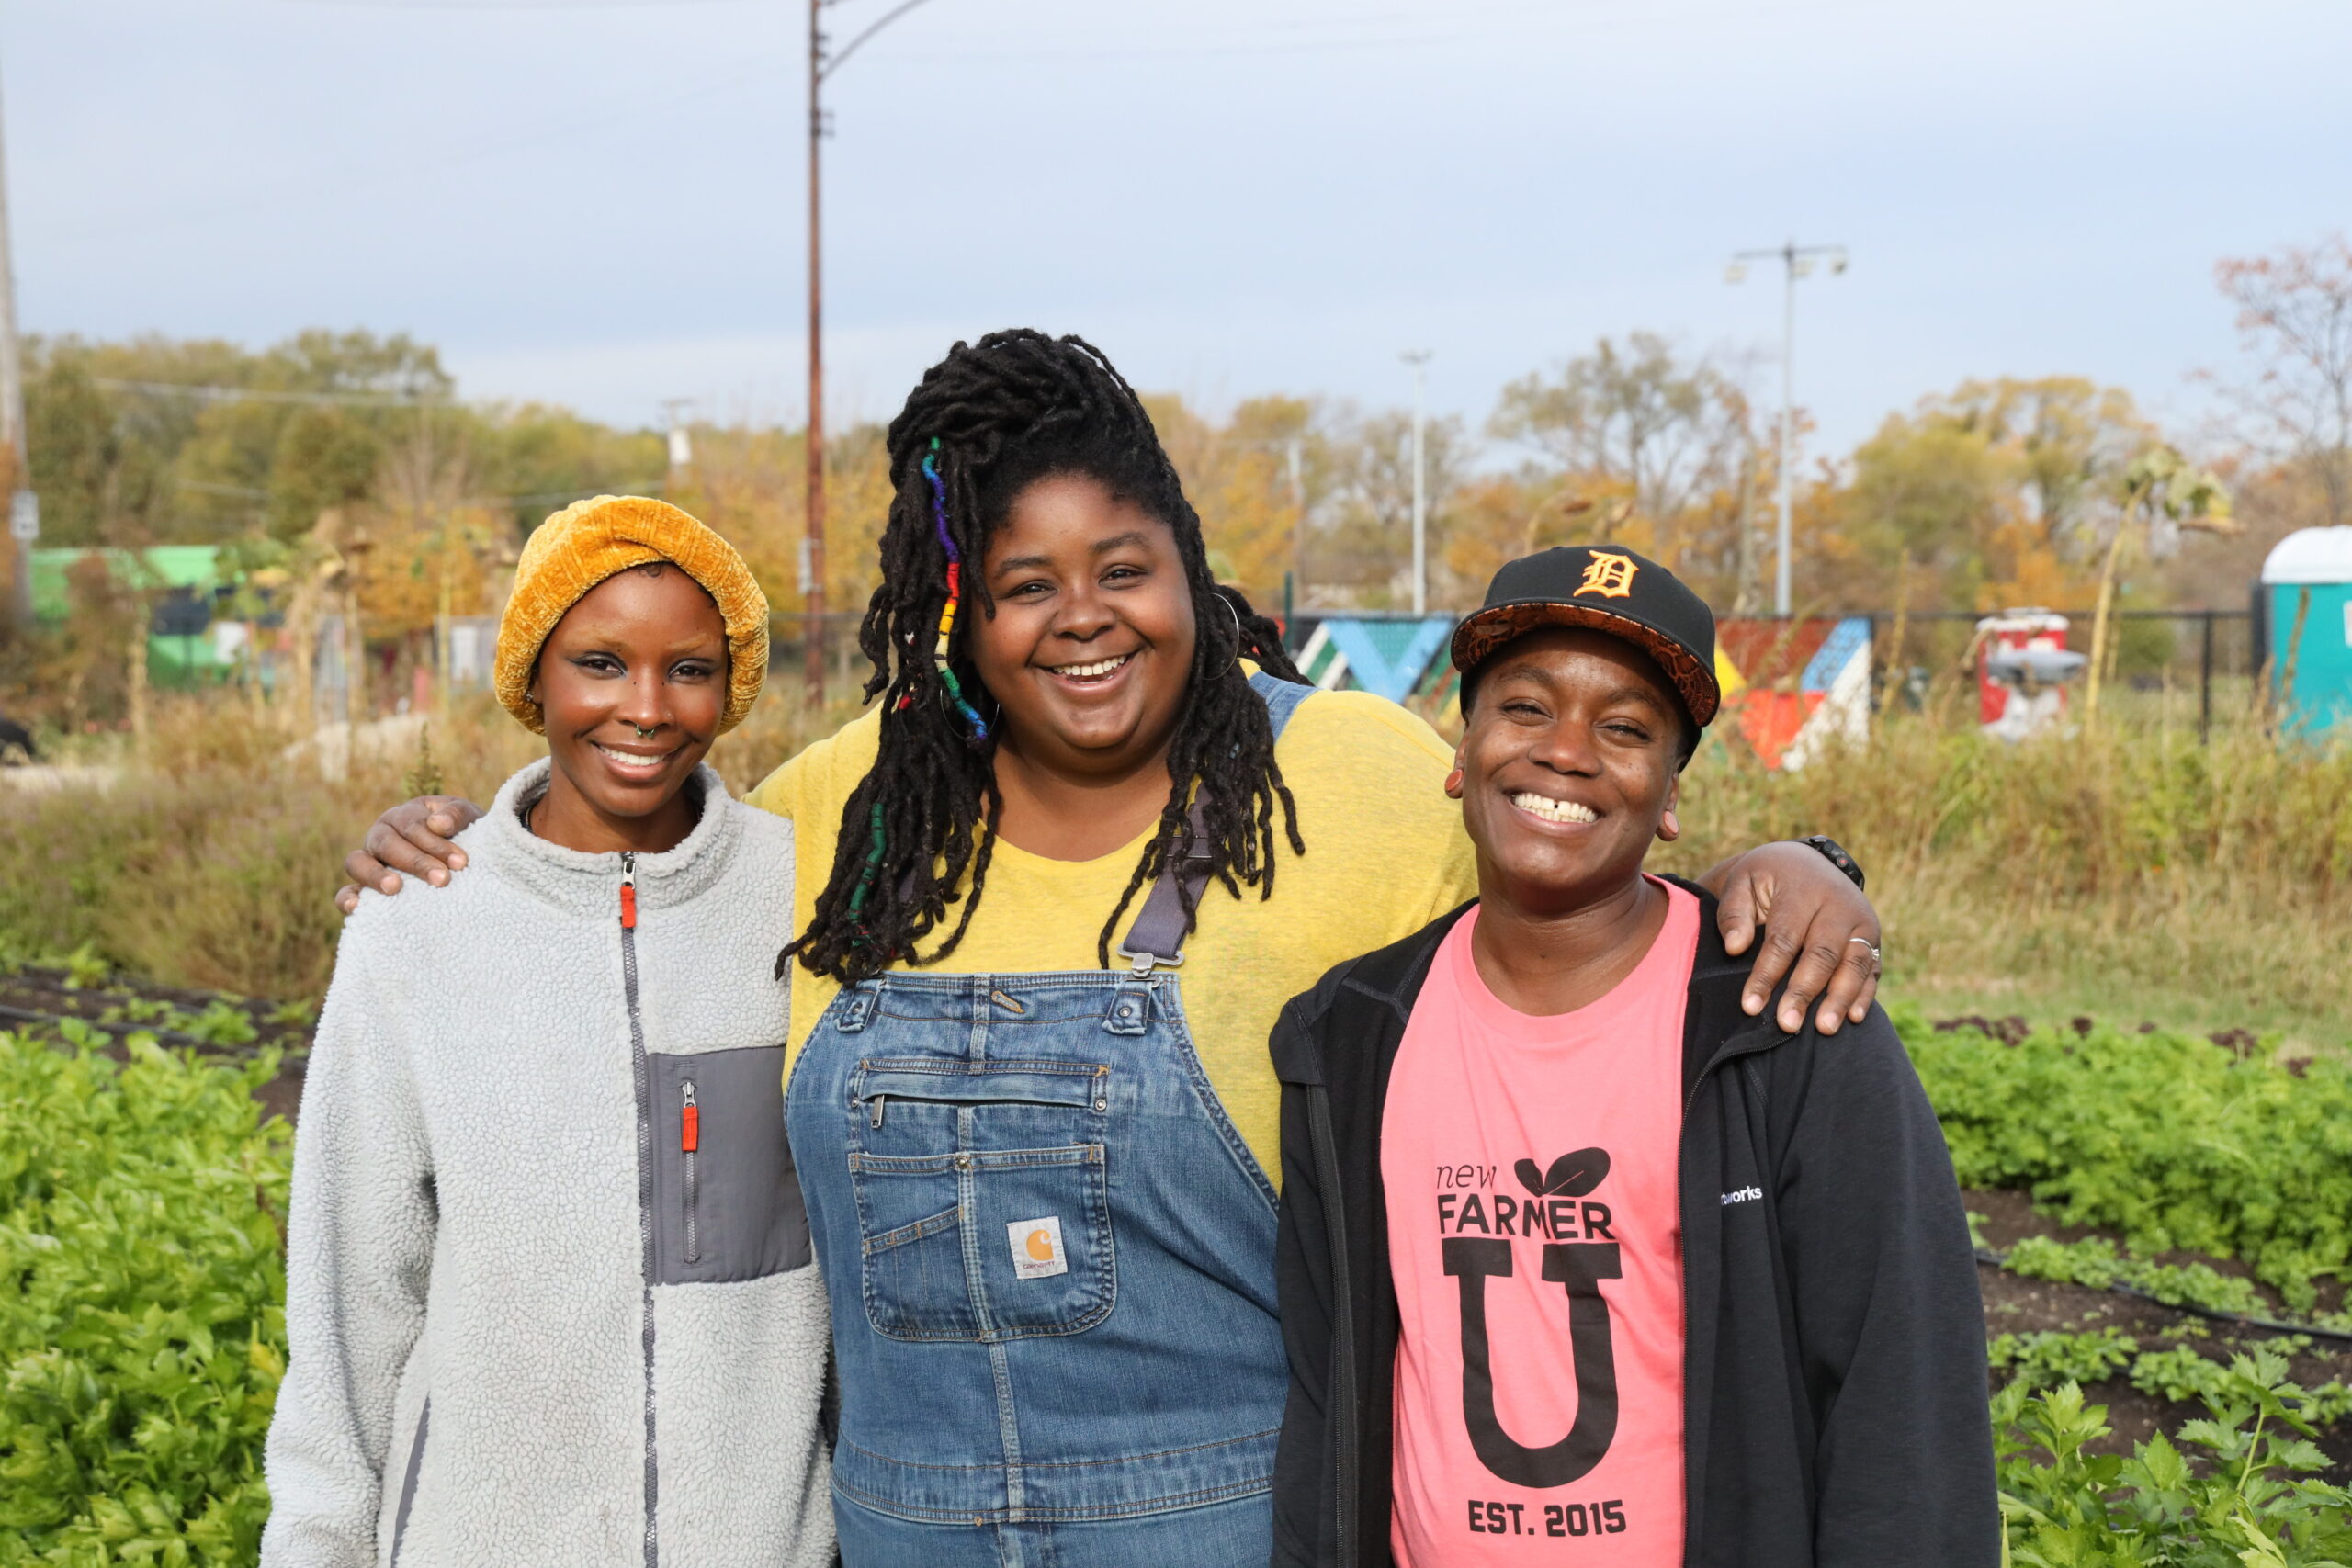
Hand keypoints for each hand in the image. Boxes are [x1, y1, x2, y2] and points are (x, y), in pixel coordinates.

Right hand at [334, 796, 485, 915]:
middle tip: (442, 879)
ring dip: (375, 875)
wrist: (468, 861)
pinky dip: (347, 897)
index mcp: (405, 816)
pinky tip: (355, 906)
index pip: (412, 826)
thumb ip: (456, 816)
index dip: (435, 843)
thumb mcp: (468, 819)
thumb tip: (437, 823)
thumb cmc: (465, 836)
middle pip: (386, 843)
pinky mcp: (364, 888)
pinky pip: (346, 891)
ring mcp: (369, 861)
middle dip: (416, 862)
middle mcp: (382, 835)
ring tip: (395, 888)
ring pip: (357, 862)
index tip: (460, 862)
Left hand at [1701, 841, 1881, 1034]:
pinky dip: (1865, 994)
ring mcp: (1861, 922)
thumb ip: (1733, 912)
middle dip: (1804, 992)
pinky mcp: (1874, 938)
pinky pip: (1873, 968)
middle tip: (1787, 1025)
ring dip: (1840, 999)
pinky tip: (1854, 1018)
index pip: (1783, 938)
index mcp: (1803, 891)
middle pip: (1822, 954)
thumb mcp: (1742, 882)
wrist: (1806, 862)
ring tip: (1823, 1029)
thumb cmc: (1767, 879)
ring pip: (1854, 964)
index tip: (1750, 1006)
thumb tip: (1735, 947)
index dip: (1767, 974)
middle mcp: (1838, 905)